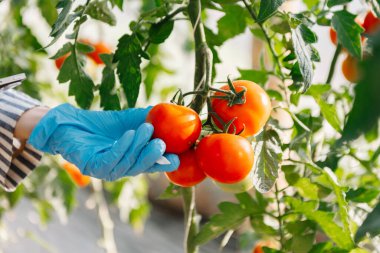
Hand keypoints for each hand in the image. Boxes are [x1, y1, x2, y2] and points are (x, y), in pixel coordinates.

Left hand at [28, 104, 178, 179]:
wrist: (72, 123)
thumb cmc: (102, 124)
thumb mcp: (130, 120)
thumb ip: (148, 119)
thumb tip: (171, 113)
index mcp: (133, 160)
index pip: (152, 166)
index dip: (165, 164)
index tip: (177, 156)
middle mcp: (122, 168)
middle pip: (141, 167)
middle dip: (153, 156)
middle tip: (162, 143)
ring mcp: (107, 169)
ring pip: (128, 163)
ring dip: (138, 146)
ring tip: (146, 128)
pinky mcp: (93, 166)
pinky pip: (110, 160)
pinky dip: (122, 147)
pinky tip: (129, 134)